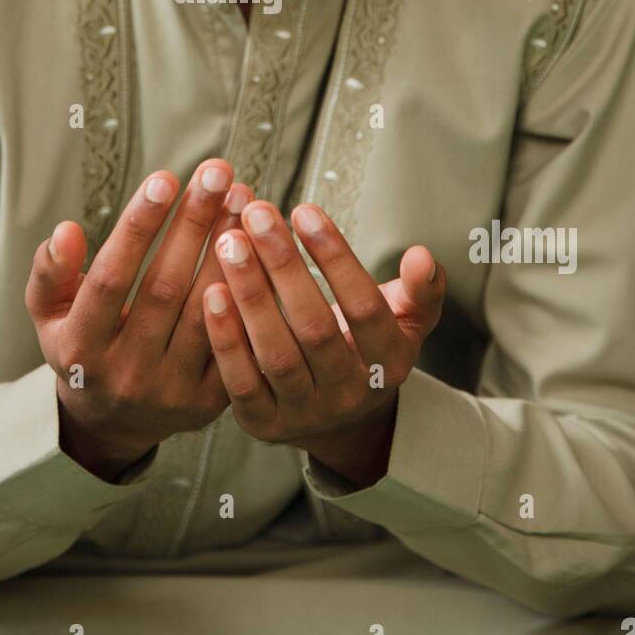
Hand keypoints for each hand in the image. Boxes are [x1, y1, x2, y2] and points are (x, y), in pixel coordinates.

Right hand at [25, 160, 252, 476]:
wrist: (114, 423)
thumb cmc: (81, 347)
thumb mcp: (48, 314)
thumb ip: (49, 271)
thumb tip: (66, 231)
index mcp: (81, 349)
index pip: (111, 278)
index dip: (138, 227)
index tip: (165, 177)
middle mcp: (126, 373)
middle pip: (165, 287)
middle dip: (194, 223)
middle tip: (218, 172)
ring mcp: (170, 390)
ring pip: (206, 310)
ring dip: (229, 249)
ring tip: (245, 199)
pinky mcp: (209, 402)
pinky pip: (236, 340)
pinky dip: (250, 292)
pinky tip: (262, 248)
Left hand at [201, 199, 445, 485]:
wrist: (339, 420)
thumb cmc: (366, 349)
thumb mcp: (404, 321)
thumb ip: (421, 289)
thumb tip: (423, 256)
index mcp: (389, 363)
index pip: (364, 308)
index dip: (335, 258)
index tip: (304, 210)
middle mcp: (349, 394)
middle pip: (314, 327)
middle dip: (283, 265)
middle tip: (257, 214)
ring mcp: (305, 413)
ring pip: (276, 353)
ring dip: (250, 294)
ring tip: (229, 242)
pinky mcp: (263, 423)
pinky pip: (241, 381)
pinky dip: (225, 336)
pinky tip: (211, 292)